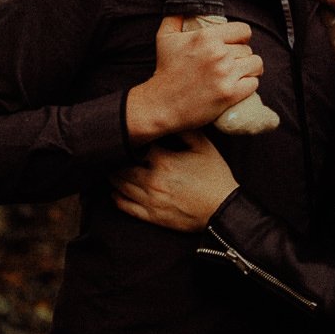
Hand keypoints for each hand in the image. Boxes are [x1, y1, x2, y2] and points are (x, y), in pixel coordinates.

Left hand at [112, 132, 237, 231]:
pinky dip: (116, 197)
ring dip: (113, 176)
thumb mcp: (204, 147)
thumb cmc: (215, 176)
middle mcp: (152, 180)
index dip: (131, 140)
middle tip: (113, 152)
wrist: (222, 209)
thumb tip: (172, 117)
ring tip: (112, 168)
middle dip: (117, 158)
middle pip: (122, 167)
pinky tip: (115, 191)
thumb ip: (186, 130)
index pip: (136, 146)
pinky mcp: (151, 216)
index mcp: (164, 161)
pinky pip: (125, 206)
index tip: (128, 135)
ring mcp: (150, 200)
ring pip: (120, 186)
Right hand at [125, 17, 262, 141]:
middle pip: (248, 49)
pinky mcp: (230, 94)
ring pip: (255, 64)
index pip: (243, 30)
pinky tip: (239, 85)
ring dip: (249, 69)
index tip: (236, 43)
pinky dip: (249, 84)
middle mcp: (219, 54)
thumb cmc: (165, 69)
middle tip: (230, 62)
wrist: (161, 104)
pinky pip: (253, 83)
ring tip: (239, 72)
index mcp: (207, 37)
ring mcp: (226, 75)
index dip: (241, 36)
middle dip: (241, 55)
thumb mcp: (165, 37)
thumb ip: (176, 16)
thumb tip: (186, 3)